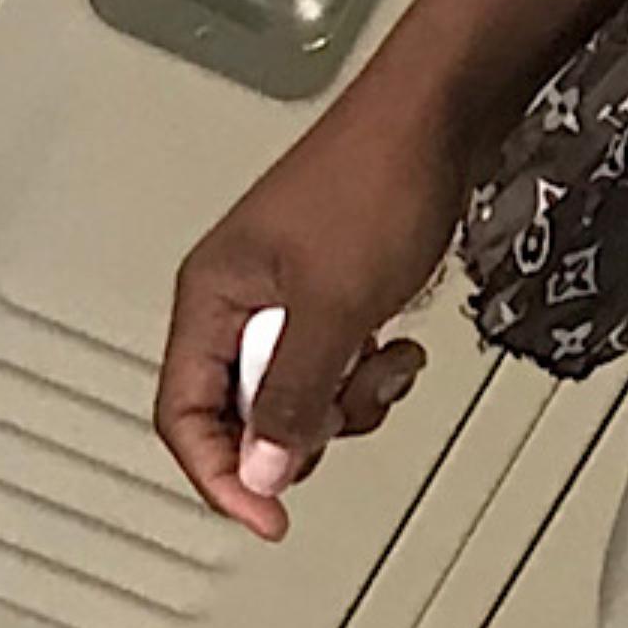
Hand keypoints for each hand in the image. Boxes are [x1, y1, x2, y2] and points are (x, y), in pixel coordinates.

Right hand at [154, 74, 472, 541]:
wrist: (442, 110)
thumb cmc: (380, 179)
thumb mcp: (334, 307)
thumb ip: (295, 395)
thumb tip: (265, 470)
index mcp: (211, 297)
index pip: (185, 415)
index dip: (221, 475)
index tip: (268, 517)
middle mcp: (239, 292)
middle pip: (246, 407)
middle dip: (305, 424)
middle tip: (349, 409)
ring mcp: (288, 284)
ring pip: (300, 385)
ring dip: (351, 395)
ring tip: (391, 363)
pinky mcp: (335, 277)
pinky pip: (337, 352)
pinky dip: (371, 363)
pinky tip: (402, 343)